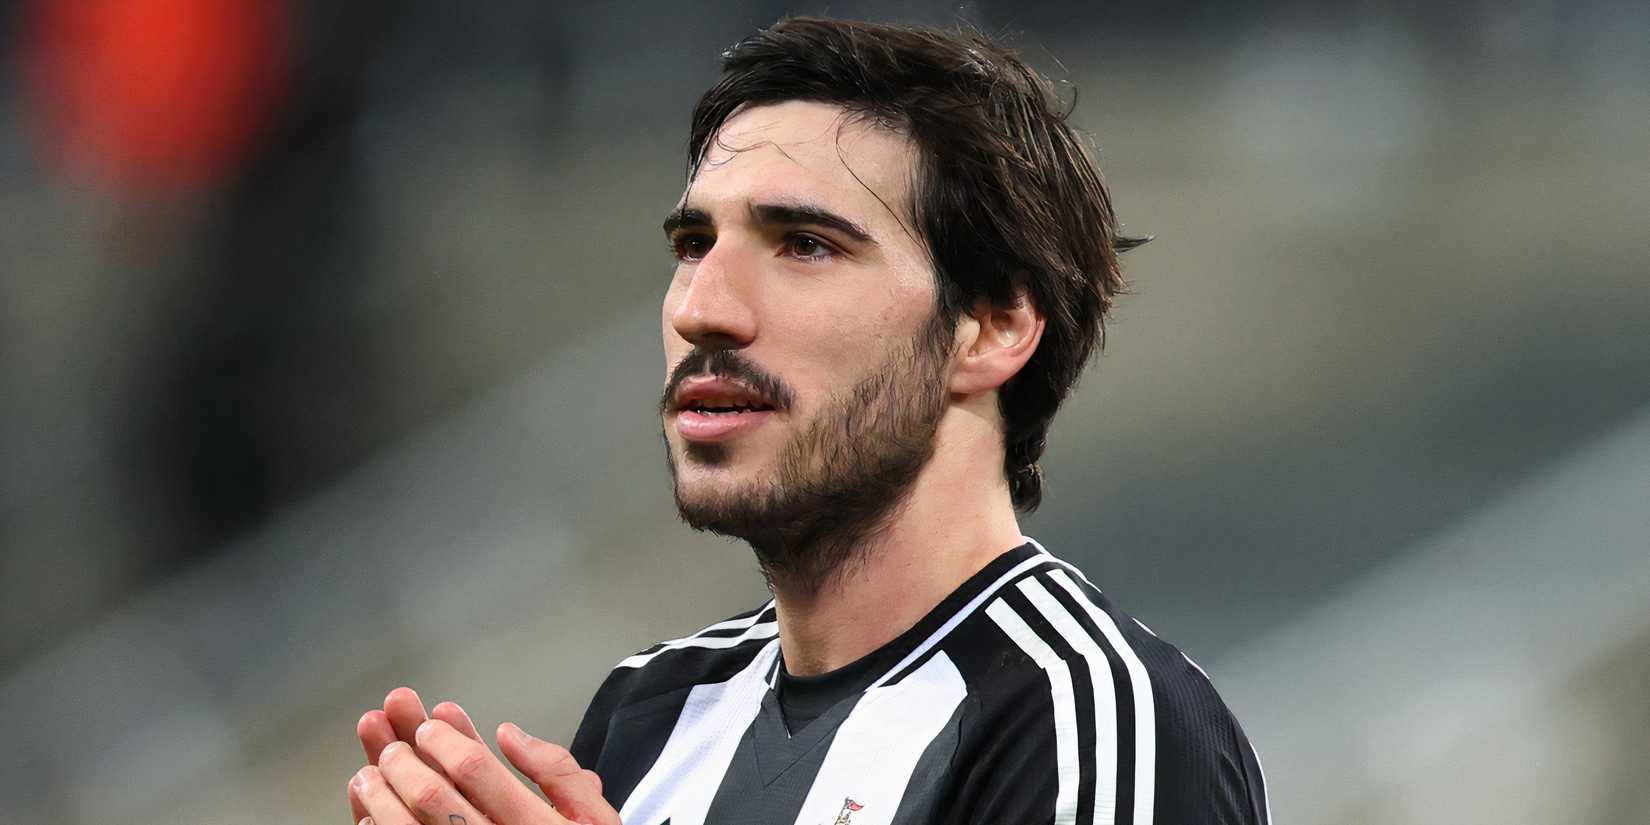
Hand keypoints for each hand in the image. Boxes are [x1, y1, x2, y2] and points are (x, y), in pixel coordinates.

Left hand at [347, 690, 615, 824]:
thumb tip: (509, 735)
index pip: (475, 768)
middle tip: (392, 749)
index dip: (444, 739)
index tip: (431, 725)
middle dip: (402, 762)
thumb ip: (558, 772)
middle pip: (432, 796)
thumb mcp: (594, 820)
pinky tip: (368, 819)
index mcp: (531, 824)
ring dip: (379, 798)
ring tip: (366, 776)